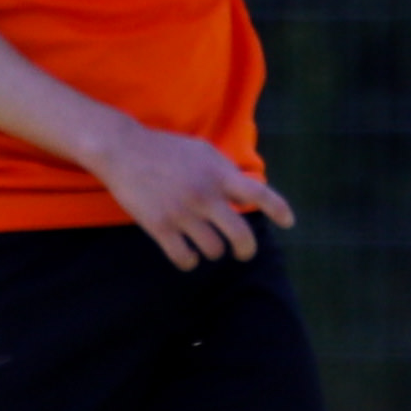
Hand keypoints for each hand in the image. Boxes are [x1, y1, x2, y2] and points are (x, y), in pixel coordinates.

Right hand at [88, 120, 292, 268]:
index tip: (288, 223)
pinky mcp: (159, 226)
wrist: (122, 150)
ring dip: (213, 252)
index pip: (260, 195)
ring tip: (206, 247)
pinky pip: (183, 257)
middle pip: (241, 234)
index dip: (279, 210)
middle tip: (243, 252)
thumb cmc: (164, 149)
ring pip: (213, 249)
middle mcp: (205, 195)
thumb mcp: (203, 151)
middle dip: (246, 249)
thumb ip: (225, 172)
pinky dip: (189, 262)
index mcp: (219, 174)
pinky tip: (187, 256)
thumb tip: (245, 192)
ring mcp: (182, 213)